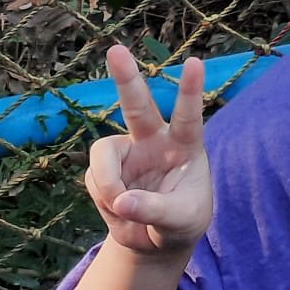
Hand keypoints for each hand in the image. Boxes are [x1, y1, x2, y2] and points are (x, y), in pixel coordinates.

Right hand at [85, 46, 211, 259]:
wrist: (156, 239)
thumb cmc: (181, 220)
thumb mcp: (180, 221)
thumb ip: (155, 209)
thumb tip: (122, 200)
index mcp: (185, 146)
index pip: (189, 116)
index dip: (191, 90)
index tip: (195, 62)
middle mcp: (154, 141)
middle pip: (137, 105)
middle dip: (125, 78)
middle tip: (115, 49)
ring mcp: (127, 152)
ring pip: (103, 151)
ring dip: (107, 181)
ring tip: (120, 206)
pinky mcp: (104, 168)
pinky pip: (94, 179)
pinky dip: (103, 199)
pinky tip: (118, 210)